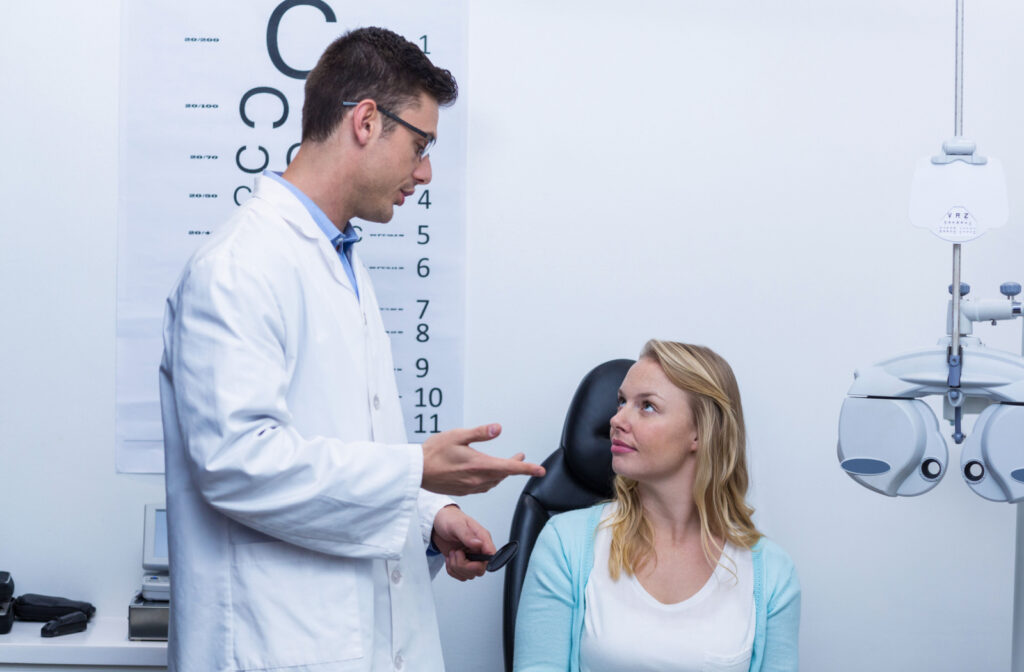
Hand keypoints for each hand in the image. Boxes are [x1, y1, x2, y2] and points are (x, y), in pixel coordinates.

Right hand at [421, 423, 544, 495]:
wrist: (416, 471)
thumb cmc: (434, 452)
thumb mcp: (458, 435)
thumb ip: (480, 433)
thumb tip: (498, 428)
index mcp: (479, 465)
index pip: (510, 467)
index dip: (527, 468)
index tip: (540, 470)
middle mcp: (477, 479)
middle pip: (504, 475)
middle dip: (516, 466)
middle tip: (521, 456)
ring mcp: (470, 487)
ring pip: (495, 482)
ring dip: (503, 473)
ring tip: (507, 464)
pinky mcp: (464, 491)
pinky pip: (484, 487)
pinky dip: (491, 479)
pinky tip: (488, 473)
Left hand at [431, 505, 492, 580]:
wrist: (437, 523)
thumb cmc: (448, 519)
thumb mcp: (456, 525)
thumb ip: (467, 535)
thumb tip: (479, 544)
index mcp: (482, 537)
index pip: (491, 555)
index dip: (482, 561)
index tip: (469, 558)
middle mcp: (479, 549)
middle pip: (480, 570)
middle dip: (464, 566)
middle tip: (456, 553)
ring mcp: (471, 557)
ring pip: (470, 575)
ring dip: (456, 568)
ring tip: (452, 554)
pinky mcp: (463, 563)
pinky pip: (461, 576)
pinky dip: (452, 571)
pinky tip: (450, 559)